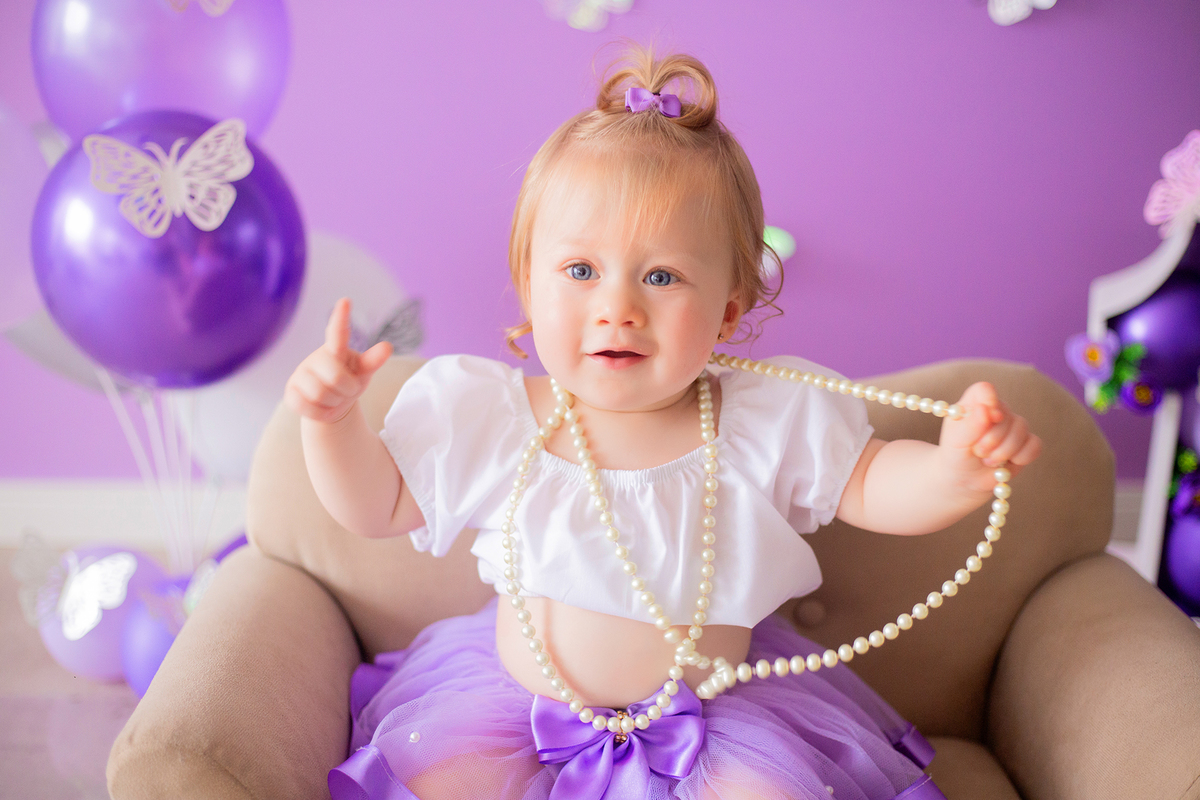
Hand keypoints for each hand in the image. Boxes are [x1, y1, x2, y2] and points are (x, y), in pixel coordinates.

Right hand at [285, 298, 392, 423]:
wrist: (331, 406)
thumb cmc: (349, 382)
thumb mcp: (363, 372)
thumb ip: (372, 360)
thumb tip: (388, 347)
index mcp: (336, 349)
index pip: (338, 332)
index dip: (341, 318)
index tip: (346, 301)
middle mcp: (316, 358)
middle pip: (335, 377)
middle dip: (347, 390)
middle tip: (346, 390)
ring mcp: (300, 374)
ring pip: (321, 394)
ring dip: (334, 402)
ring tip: (333, 397)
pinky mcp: (290, 392)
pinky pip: (307, 406)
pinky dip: (321, 413)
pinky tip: (321, 407)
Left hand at [938, 382, 1041, 492]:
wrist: (965, 479)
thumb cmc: (956, 455)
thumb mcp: (956, 442)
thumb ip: (970, 426)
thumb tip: (986, 409)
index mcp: (974, 404)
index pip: (984, 389)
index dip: (989, 400)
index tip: (989, 417)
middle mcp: (996, 411)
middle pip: (1006, 414)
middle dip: (992, 439)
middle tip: (978, 452)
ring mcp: (1013, 426)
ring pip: (1022, 428)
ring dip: (1004, 450)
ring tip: (988, 461)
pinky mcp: (1026, 443)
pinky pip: (1034, 445)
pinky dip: (1021, 457)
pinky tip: (1007, 464)